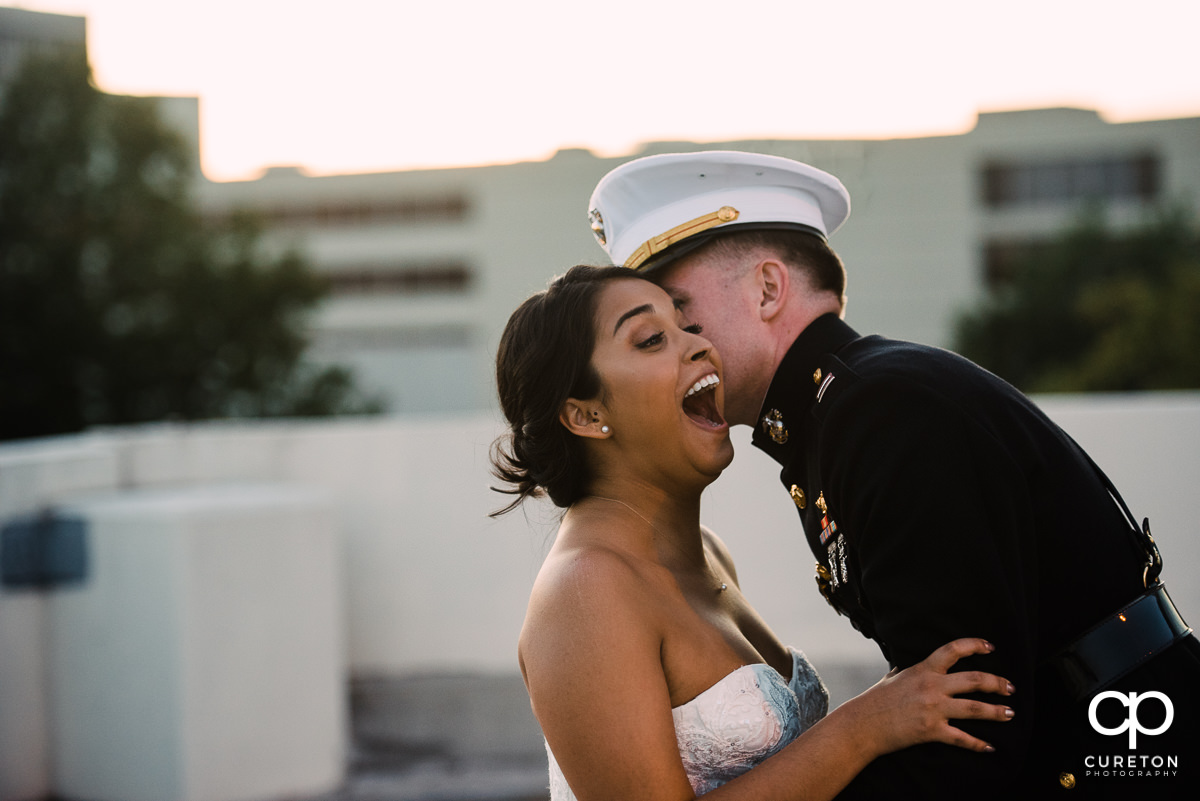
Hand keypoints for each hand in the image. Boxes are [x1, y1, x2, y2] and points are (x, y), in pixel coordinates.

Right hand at [849, 637, 1014, 756]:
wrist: (863, 724)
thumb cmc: (876, 700)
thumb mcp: (892, 677)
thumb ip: (908, 671)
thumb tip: (912, 665)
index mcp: (923, 669)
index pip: (953, 650)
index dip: (975, 645)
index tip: (990, 647)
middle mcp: (931, 686)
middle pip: (974, 680)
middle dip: (997, 683)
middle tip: (1010, 687)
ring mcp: (933, 709)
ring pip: (974, 708)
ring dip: (996, 711)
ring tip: (1010, 713)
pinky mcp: (932, 731)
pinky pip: (962, 738)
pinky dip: (978, 744)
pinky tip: (990, 747)